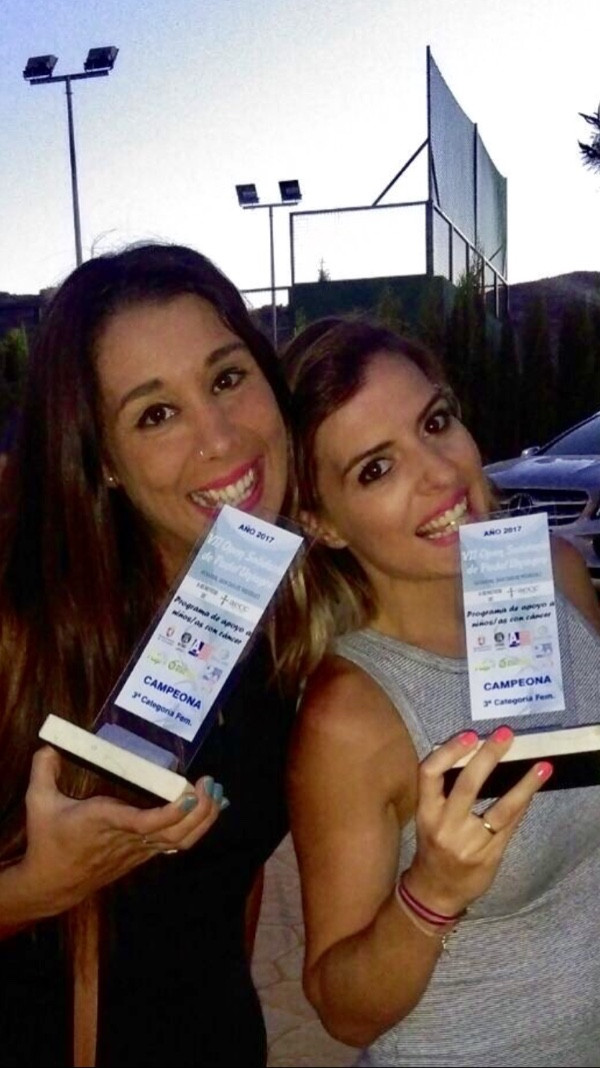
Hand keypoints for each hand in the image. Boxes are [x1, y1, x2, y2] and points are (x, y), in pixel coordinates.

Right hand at [15, 747, 222, 917]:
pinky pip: (177, 844)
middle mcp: (127, 837)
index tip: (191, 792)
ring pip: (180, 840)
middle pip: (174, 831)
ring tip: (218, 794)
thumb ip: (43, 771)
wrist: (52, 884)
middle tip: (211, 783)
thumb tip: (48, 747)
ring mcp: (139, 849)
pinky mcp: (143, 854)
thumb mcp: (38, 803)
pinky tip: (211, 809)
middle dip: (199, 810)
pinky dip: (198, 827)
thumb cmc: (48, 840)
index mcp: (104, 821)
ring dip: (204, 819)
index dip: (172, 811)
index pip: (144, 822)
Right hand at [405, 727, 552, 916]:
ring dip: (523, 785)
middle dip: (487, 756)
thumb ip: (444, 791)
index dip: (448, 751)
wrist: (436, 891)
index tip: (470, 735)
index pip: (429, 773)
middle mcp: (444, 826)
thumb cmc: (433, 845)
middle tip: (505, 735)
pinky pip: (510, 825)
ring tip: (541, 767)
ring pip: (500, 809)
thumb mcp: (429, 817)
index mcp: (426, 812)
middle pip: (466, 785)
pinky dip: (523, 804)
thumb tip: (474, 752)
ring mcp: (469, 843)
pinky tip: (533, 789)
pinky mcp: (489, 856)